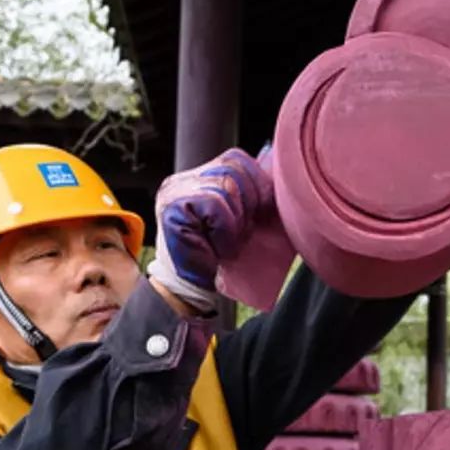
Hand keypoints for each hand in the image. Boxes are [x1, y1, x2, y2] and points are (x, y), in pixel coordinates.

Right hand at [148, 148, 272, 312]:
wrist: (191, 290)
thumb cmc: (219, 256)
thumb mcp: (240, 220)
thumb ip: (250, 195)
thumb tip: (277, 167)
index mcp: (199, 177)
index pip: (235, 159)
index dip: (257, 181)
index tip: (263, 211)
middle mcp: (183, 180)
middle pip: (232, 167)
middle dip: (250, 200)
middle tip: (245, 232)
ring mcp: (174, 192)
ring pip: (226, 186)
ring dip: (237, 221)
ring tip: (230, 242)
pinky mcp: (172, 208)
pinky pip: (215, 204)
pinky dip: (226, 230)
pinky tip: (220, 248)